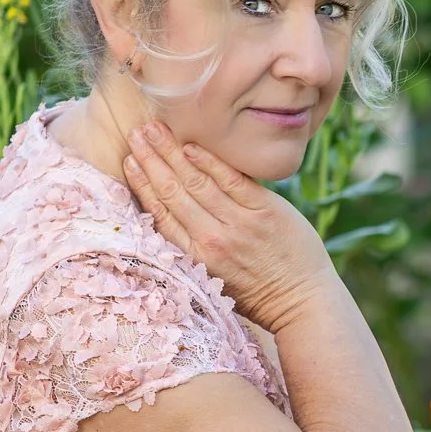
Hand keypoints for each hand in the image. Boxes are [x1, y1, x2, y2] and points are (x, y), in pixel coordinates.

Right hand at [122, 120, 331, 333]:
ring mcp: (239, 224)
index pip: (159, 215)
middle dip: (150, 159)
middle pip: (172, 192)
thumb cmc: (256, 292)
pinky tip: (192, 145)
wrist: (302, 302)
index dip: (142, 185)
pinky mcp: (265, 211)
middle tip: (135, 132)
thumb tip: (168, 215)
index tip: (128, 160)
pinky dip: (209, 161)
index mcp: (194, 259)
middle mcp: (212, 240)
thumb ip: (191, 249)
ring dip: (171, 152)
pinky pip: (231, 180)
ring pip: (196, 182)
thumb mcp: (212, 279)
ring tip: (155, 129)